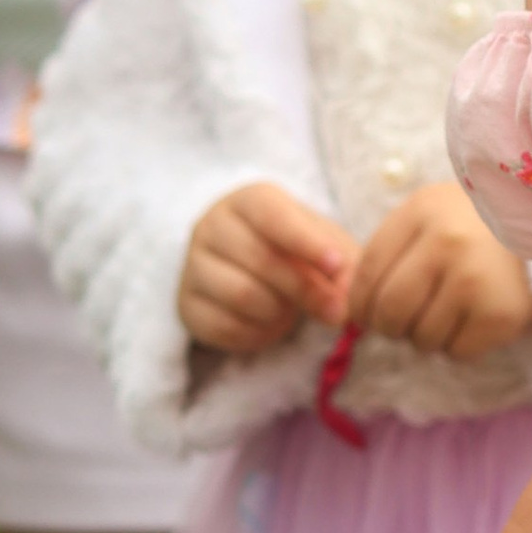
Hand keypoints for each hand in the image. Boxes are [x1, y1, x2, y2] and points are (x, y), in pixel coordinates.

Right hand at [179, 181, 354, 353]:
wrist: (252, 263)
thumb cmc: (296, 247)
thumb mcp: (325, 243)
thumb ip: (344, 268)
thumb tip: (345, 308)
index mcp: (248, 200)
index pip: (274, 217)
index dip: (307, 242)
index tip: (336, 264)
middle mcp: (212, 226)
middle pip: (261, 261)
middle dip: (304, 289)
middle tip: (333, 310)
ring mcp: (193, 265)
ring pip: (242, 295)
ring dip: (279, 311)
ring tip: (292, 308)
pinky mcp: (186, 304)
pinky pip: (226, 327)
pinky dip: (258, 332)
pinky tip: (270, 322)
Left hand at [346, 182, 531, 362]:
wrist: (531, 230)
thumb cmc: (461, 230)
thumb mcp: (420, 221)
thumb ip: (381, 258)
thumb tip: (347, 316)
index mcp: (422, 211)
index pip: (367, 274)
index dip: (359, 304)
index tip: (365, 314)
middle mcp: (449, 243)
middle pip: (391, 312)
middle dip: (389, 327)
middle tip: (401, 322)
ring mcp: (477, 279)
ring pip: (422, 338)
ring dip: (425, 336)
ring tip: (442, 312)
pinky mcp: (501, 314)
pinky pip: (456, 353)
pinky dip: (456, 345)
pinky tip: (468, 320)